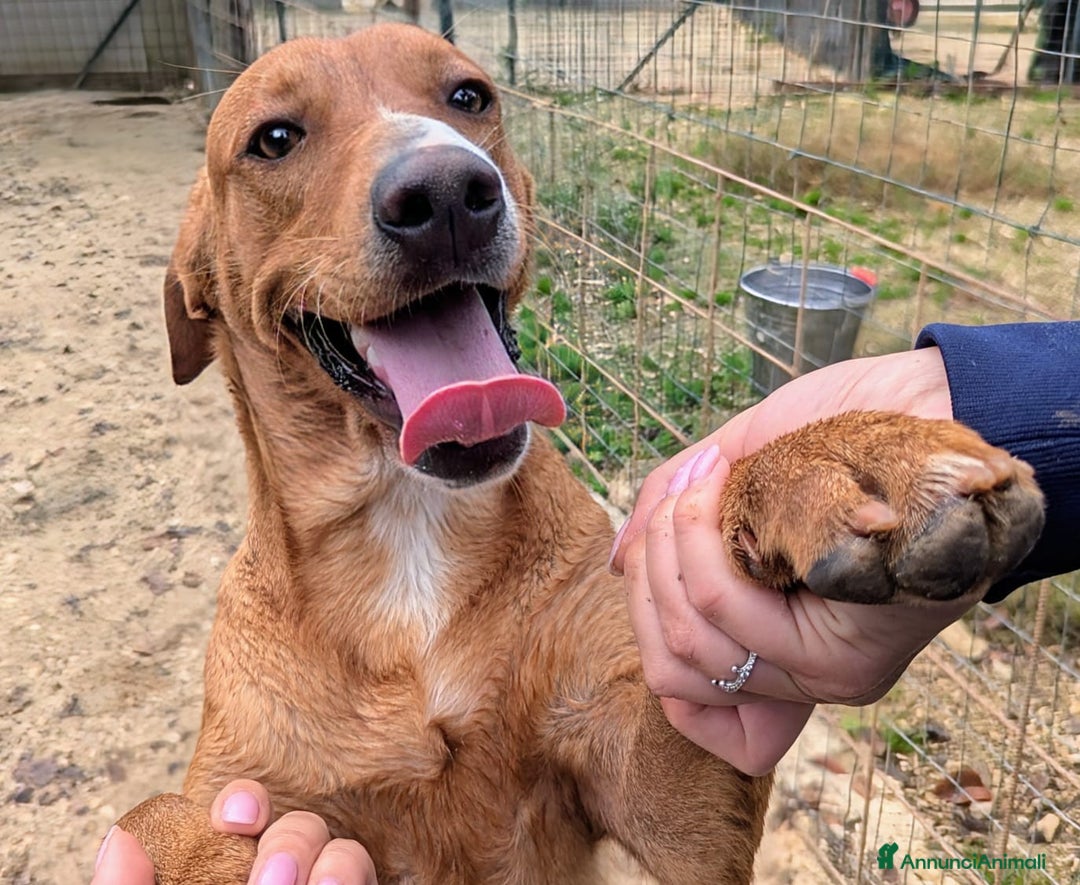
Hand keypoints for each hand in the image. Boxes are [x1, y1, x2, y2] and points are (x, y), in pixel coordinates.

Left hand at [91, 780, 377, 884]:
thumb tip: (122, 837)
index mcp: (228, 875)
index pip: (244, 818)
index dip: (244, 802)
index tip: (234, 817)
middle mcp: (283, 878)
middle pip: (303, 829)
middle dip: (293, 840)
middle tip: (272, 878)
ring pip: (349, 856)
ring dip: (340, 862)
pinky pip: (380, 881)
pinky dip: (361, 878)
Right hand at [609, 348, 970, 775]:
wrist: (921, 400)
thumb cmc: (829, 434)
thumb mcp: (733, 474)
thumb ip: (674, 521)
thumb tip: (615, 564)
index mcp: (778, 645)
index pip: (683, 701)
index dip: (648, 629)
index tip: (659, 558)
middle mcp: (802, 674)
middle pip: (670, 665)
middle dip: (649, 568)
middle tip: (676, 498)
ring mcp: (825, 670)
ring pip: (692, 640)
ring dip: (671, 545)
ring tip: (701, 483)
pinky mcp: (847, 652)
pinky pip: (724, 611)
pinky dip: (696, 539)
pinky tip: (717, 486)